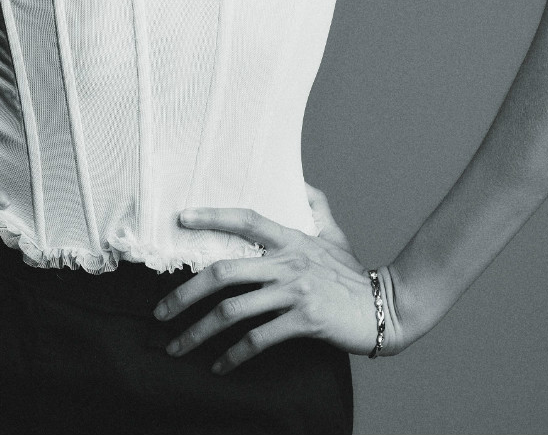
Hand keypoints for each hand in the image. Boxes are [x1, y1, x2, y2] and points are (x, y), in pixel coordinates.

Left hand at [153, 185, 402, 371]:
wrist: (387, 308)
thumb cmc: (353, 273)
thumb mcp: (333, 234)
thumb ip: (315, 207)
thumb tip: (300, 183)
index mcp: (290, 238)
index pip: (244, 219)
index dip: (211, 216)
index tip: (180, 220)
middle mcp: (287, 261)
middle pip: (223, 272)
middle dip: (184, 293)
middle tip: (160, 311)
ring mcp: (294, 291)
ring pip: (233, 310)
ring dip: (199, 332)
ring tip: (177, 346)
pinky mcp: (304, 320)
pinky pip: (258, 339)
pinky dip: (233, 355)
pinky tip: (219, 365)